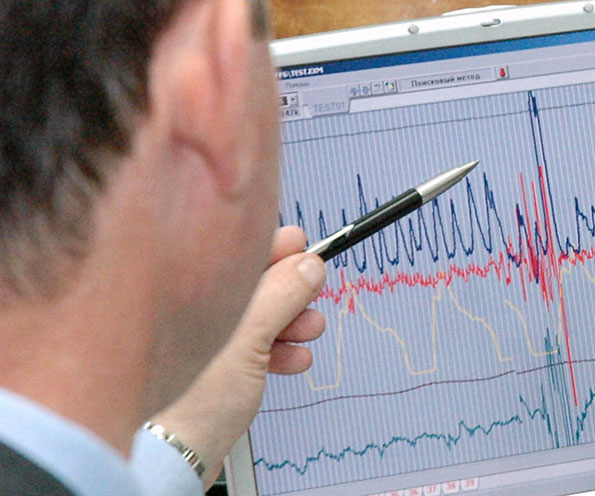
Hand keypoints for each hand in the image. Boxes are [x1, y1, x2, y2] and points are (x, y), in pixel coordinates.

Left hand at [150, 226, 325, 488]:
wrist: (171, 458)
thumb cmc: (192, 399)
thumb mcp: (250, 336)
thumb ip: (284, 292)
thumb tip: (310, 263)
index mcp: (194, 289)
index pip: (239, 250)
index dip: (276, 248)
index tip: (305, 253)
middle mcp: (196, 308)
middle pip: (256, 283)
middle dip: (292, 292)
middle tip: (308, 304)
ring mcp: (206, 338)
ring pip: (260, 317)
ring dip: (291, 324)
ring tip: (304, 336)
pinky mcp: (215, 366)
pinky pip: (255, 346)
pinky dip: (277, 351)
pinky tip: (291, 361)